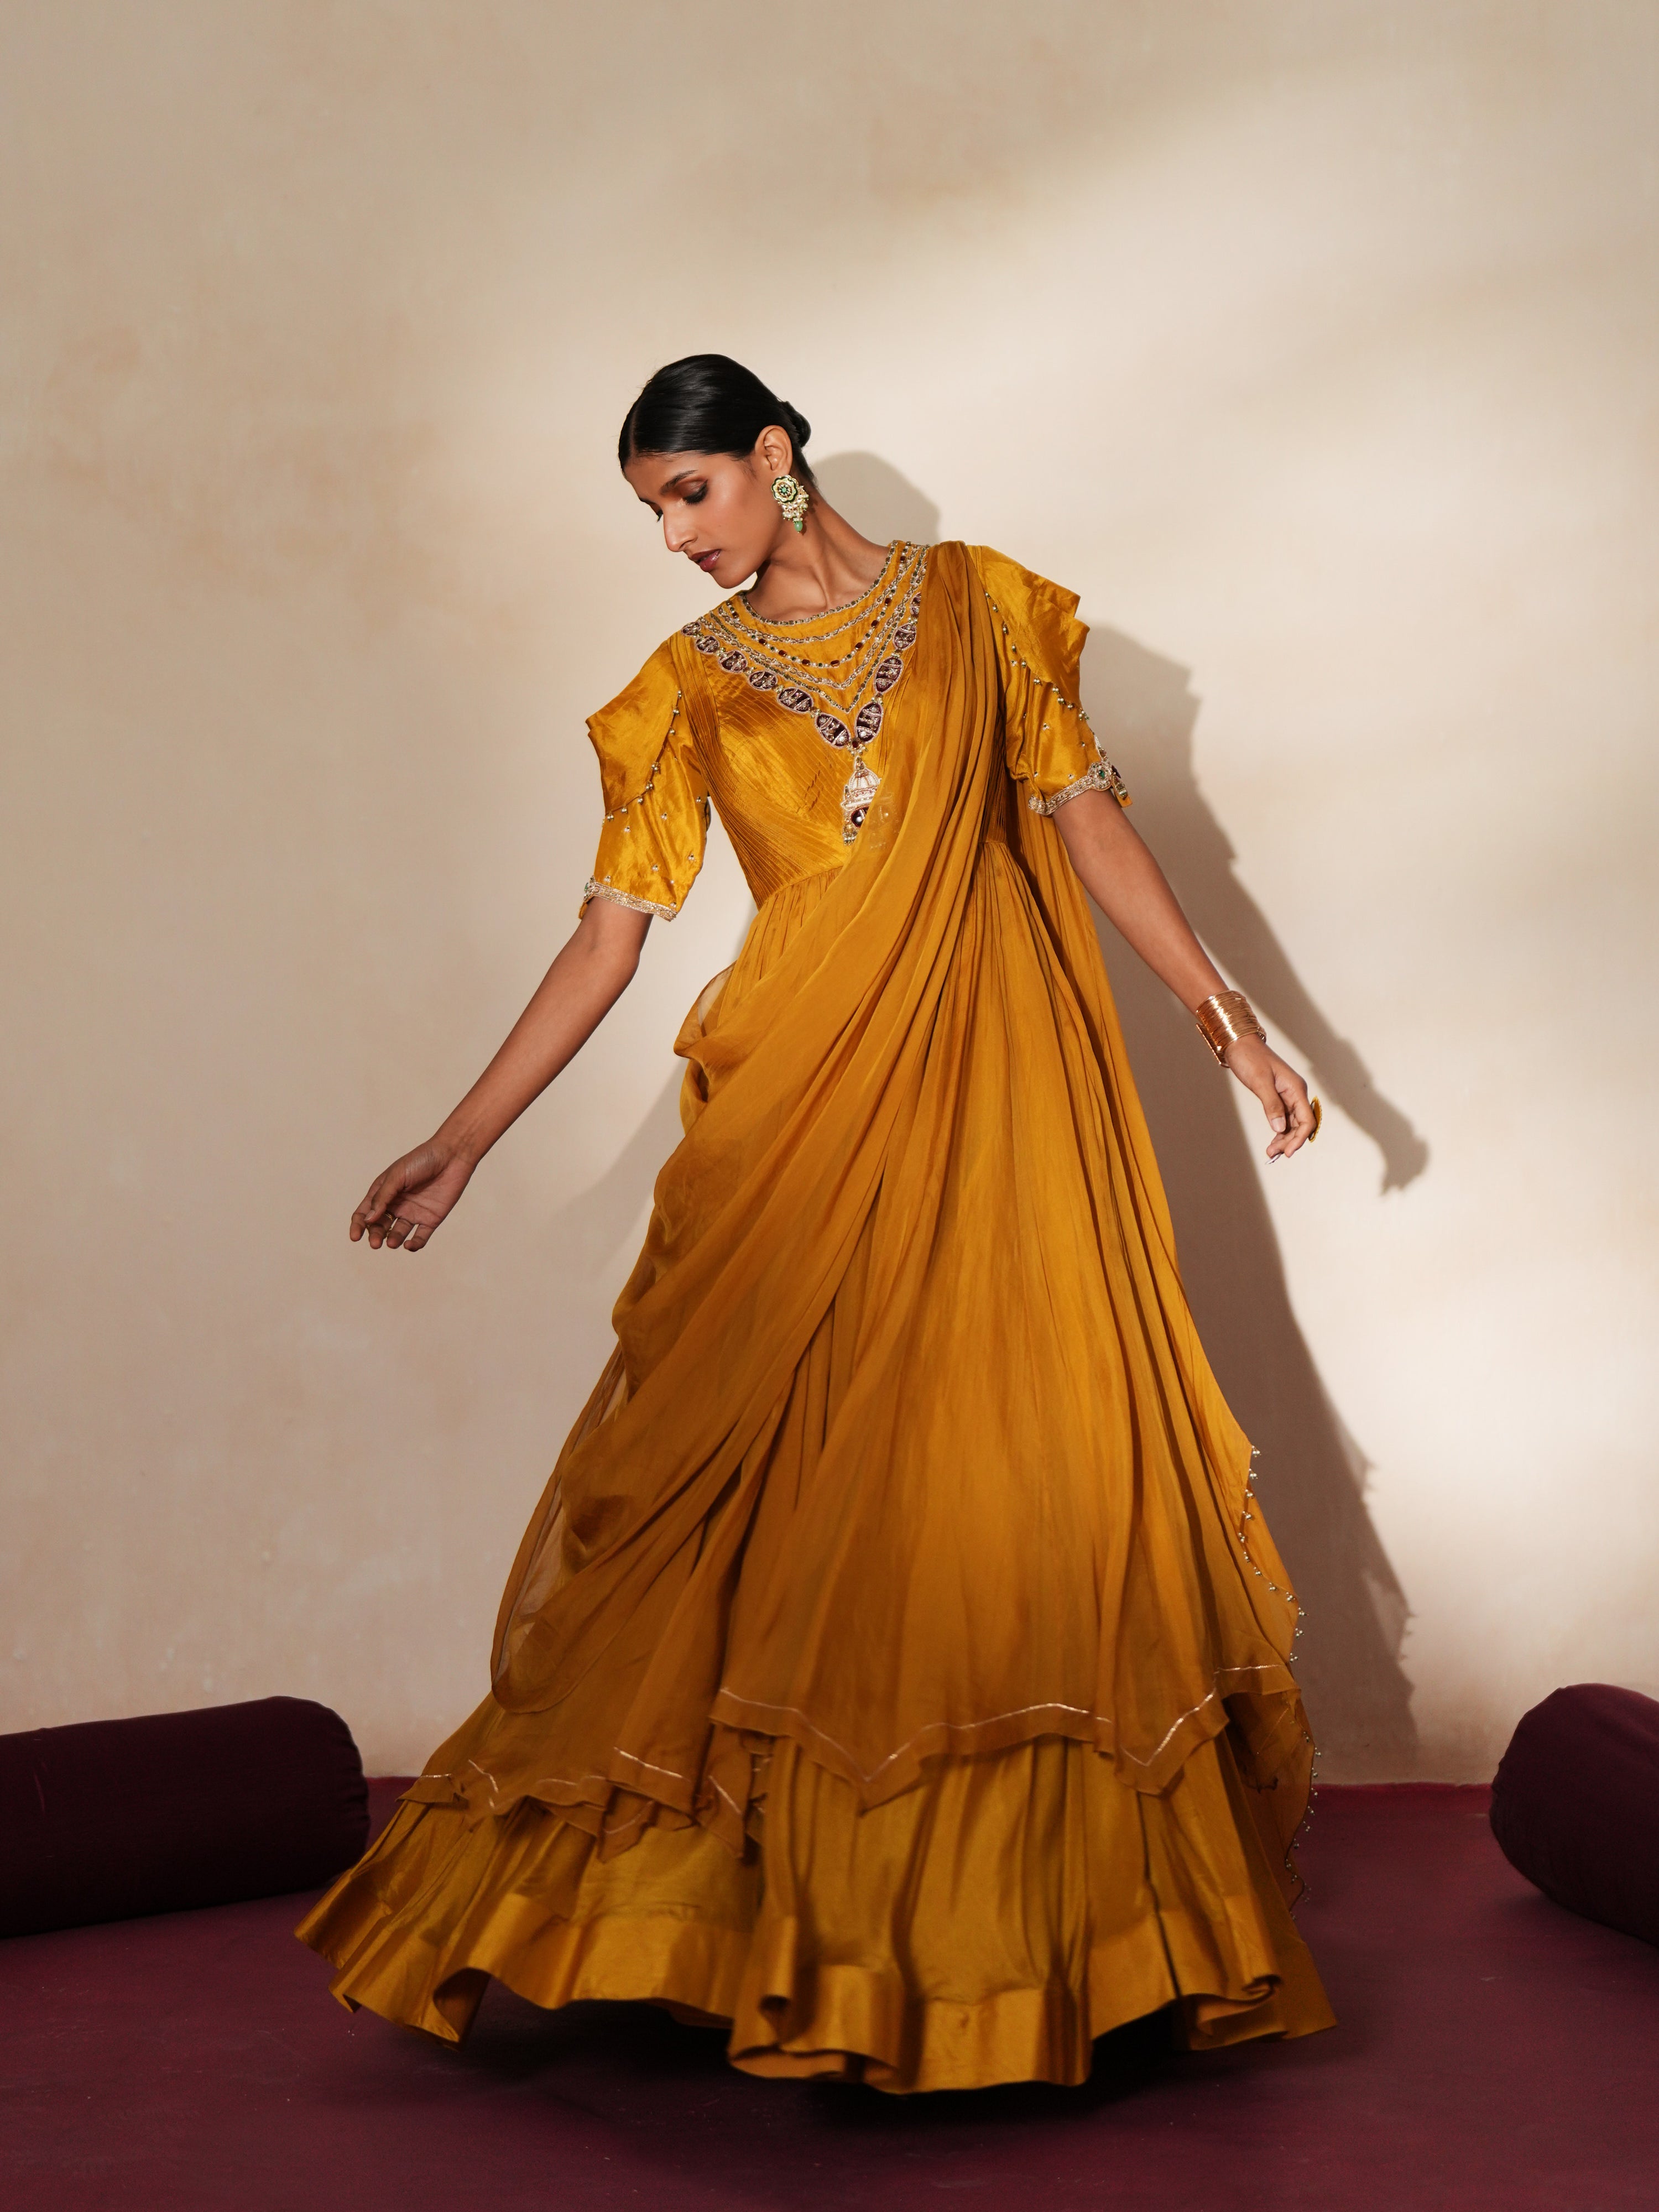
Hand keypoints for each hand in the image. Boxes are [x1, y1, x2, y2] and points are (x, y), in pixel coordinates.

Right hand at [350, 1138, 476, 1251]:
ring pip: (398, 1233)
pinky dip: (414, 1245)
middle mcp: (396, 1205)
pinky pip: (420, 1237)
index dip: (358, 1225)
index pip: (365, 1212)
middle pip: (380, 1226)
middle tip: (375, 1243)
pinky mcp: (431, 1219)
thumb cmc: (422, 1160)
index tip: (355, 1237)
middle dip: (375, 1235)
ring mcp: (413, 1213)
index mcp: (384, 1192)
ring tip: (391, 1243)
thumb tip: (368, 1219)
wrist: (452, 1156)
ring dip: (393, 1240)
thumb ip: (382, 1197)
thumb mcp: (397, 1176)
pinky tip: (409, 1245)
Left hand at [1222, 1036, 1317, 1162]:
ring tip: (1271, 1151)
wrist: (1239, 1044)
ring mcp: (1288, 1096)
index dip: (1300, 1138)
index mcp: (1296, 1088)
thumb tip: (1280, 1128)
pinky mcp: (1278, 1097)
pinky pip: (1284, 1119)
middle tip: (1274, 1153)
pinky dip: (1279, 1131)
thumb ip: (1271, 1105)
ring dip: (1284, 1139)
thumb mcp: (1260, 1082)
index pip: (1307, 1120)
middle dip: (1290, 1141)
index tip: (1288, 1152)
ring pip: (1292, 1124)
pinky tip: (1273, 1142)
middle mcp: (1296, 1093)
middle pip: (1301, 1125)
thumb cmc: (1250, 1058)